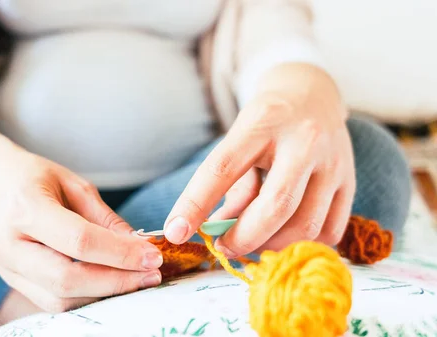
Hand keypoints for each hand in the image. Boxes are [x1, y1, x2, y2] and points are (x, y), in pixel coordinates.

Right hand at [0, 155, 162, 311]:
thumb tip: (139, 247)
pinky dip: (84, 296)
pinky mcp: (10, 280)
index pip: (79, 241)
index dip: (120, 253)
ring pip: (58, 298)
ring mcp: (5, 267)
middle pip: (66, 279)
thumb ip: (105, 218)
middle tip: (150, 275)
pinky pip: (50, 300)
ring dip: (103, 294)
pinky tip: (109, 284)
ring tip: (135, 281)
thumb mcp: (73, 184)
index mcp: (25, 207)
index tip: (152, 256)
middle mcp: (8, 243)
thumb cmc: (34, 177)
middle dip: (116, 282)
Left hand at [164, 63, 355, 256]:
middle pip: (275, 206)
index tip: (175, 232)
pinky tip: (283, 234)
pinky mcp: (350, 181)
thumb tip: (217, 233)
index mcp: (262, 123)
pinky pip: (329, 231)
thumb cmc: (265, 123)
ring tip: (253, 241)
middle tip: (224, 246)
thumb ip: (227, 185)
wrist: (312, 94)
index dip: (195, 204)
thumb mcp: (239, 139)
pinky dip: (301, 243)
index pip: (222, 168)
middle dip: (243, 239)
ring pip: (306, 225)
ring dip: (272, 246)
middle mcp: (304, 140)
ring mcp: (334, 162)